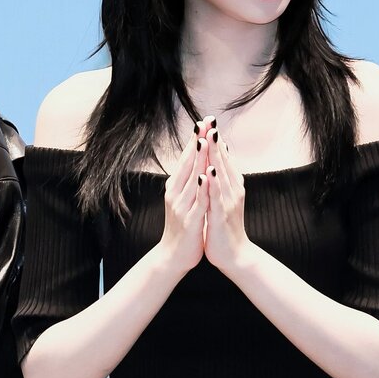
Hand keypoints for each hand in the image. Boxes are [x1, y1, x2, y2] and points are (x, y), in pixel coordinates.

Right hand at [158, 121, 209, 274]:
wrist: (173, 256)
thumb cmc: (182, 227)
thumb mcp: (184, 200)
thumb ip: (189, 181)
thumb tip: (197, 160)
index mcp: (176, 187)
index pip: (187, 159)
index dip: (195, 140)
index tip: (204, 121)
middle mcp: (176, 193)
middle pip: (187, 163)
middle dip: (197, 142)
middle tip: (205, 122)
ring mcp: (182, 206)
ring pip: (191, 179)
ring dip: (198, 159)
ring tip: (204, 141)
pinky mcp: (190, 220)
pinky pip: (197, 201)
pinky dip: (201, 188)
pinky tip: (205, 176)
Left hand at [201, 123, 252, 274]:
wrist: (235, 255)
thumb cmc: (226, 226)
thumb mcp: (224, 198)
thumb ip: (223, 179)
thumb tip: (220, 158)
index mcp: (231, 185)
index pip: (222, 158)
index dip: (216, 139)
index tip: (208, 120)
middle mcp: (232, 190)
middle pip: (222, 162)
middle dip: (215, 141)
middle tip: (210, 120)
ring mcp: (227, 203)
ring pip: (220, 175)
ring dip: (215, 156)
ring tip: (210, 138)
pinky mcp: (220, 216)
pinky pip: (215, 197)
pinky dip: (212, 184)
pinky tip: (208, 173)